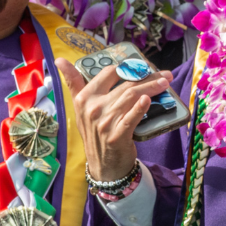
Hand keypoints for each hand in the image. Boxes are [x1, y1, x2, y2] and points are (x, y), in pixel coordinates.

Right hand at [61, 59, 167, 182]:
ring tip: (166, 83)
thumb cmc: (95, 133)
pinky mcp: (117, 135)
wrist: (104, 165)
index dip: (129, 67)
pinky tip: (148, 100)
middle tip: (164, 74)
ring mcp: (104, 122)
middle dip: (148, 76)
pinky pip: (131, 118)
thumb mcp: (80, 108)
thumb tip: (59, 60)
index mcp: (84, 98)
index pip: (109, 73)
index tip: (144, 66)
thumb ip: (73, 83)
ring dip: (152, 87)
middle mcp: (93, 108)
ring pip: (132, 96)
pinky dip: (140, 108)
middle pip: (125, 84)